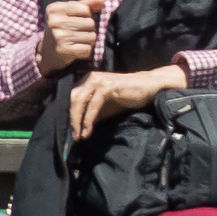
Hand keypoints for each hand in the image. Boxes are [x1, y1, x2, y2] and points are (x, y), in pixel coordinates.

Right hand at [39, 0, 103, 73]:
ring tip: (76, 41)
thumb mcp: (70, 12)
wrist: (47, 52)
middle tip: (75, 33)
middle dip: (88, 29)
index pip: (85, 9)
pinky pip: (88, 49)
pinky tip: (75, 50)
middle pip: (90, 23)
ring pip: (91, 36)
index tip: (74, 21)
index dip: (85, 16)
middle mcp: (55, 22)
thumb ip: (86, 4)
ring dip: (88, 40)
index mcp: (54, 9)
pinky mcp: (63, 50)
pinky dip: (85, 51)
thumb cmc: (63, 28)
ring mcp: (58, 36)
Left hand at [69, 64, 185, 139]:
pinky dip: (88, 120)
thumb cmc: (127, 97)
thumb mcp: (105, 109)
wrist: (149, 88)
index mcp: (87, 81)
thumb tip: (76, 130)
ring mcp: (98, 80)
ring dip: (76, 121)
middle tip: (71, 137)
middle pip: (71, 99)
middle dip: (69, 119)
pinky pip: (93, 105)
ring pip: (79, 102)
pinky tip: (88, 131)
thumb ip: (90, 115)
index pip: (70, 98)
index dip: (67, 115)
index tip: (67, 132)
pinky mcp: (107, 86)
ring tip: (78, 136)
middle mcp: (90, 78)